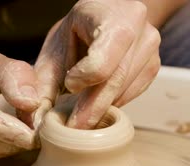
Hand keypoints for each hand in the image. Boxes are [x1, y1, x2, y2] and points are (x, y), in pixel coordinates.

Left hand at [32, 0, 160, 128]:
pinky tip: (98, 102)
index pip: (103, 57)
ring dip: (102, 108)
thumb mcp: (56, 50)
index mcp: (110, 14)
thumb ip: (42, 83)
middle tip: (74, 128)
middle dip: (93, 108)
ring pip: (125, 89)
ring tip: (81, 117)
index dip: (85, 77)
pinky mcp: (153, 65)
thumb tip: (36, 120)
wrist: (106, 17)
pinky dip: (114, 103)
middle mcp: (137, 26)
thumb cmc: (78, 32)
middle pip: (116, 78)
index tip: (69, 85)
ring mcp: (150, 46)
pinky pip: (133, 93)